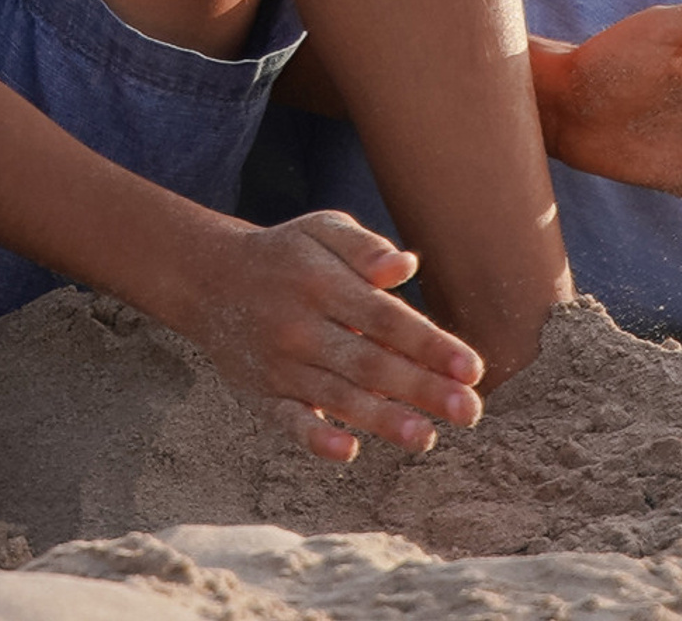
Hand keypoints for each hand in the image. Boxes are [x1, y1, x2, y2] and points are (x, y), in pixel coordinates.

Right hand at [159, 208, 485, 462]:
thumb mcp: (320, 231)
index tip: (471, 368)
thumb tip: (408, 265)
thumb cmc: (286, 255)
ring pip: (338, 395)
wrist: (210, 277)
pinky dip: (315, 438)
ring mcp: (280, 364)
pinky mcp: (262, 396)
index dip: (429, 343)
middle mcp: (301, 324)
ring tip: (426, 438)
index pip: (384, 316)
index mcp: (321, 281)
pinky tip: (347, 450)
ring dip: (383, 419)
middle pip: (368, 361)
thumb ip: (363, 247)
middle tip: (470, 411)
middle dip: (421, 388)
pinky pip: (289, 421)